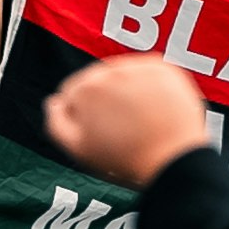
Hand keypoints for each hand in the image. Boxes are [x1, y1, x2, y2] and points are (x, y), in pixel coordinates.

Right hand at [43, 58, 208, 184]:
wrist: (174, 161)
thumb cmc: (126, 160)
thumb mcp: (78, 149)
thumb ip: (56, 123)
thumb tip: (54, 101)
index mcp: (86, 88)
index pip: (73, 91)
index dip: (83, 114)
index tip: (98, 130)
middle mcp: (111, 70)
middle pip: (98, 80)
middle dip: (104, 100)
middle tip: (120, 128)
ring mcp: (139, 66)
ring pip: (123, 74)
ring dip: (126, 90)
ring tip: (138, 119)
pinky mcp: (164, 68)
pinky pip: (149, 71)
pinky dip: (149, 86)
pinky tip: (153, 108)